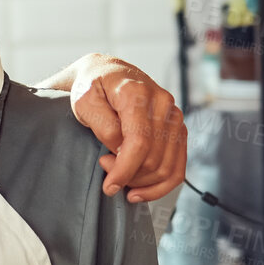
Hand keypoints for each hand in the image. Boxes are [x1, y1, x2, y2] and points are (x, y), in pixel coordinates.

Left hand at [44, 54, 185, 202]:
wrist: (109, 73)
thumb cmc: (93, 88)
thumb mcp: (85, 102)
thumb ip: (103, 126)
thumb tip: (119, 150)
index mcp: (137, 93)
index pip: (139, 141)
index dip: (124, 169)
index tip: (109, 186)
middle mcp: (162, 103)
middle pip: (153, 158)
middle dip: (128, 174)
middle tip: (105, 167)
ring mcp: (174, 116)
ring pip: (167, 167)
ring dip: (141, 182)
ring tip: (118, 173)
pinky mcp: (178, 129)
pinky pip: (177, 168)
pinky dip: (160, 186)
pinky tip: (139, 190)